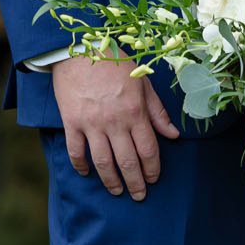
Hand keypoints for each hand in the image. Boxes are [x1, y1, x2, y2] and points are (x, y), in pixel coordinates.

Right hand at [51, 52, 179, 198]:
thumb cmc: (114, 63)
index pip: (148, 150)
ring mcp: (92, 123)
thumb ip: (157, 111)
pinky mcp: (72, 122)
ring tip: (117, 192)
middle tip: (139, 196)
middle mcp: (115, 121)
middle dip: (136, 183)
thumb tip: (173, 135)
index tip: (154, 179)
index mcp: (135, 111)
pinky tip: (87, 173)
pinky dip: (81, 166)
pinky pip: (76, 152)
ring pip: (104, 163)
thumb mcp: (142, 82)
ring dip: (111, 182)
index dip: (153, 169)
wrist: (79, 49)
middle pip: (128, 162)